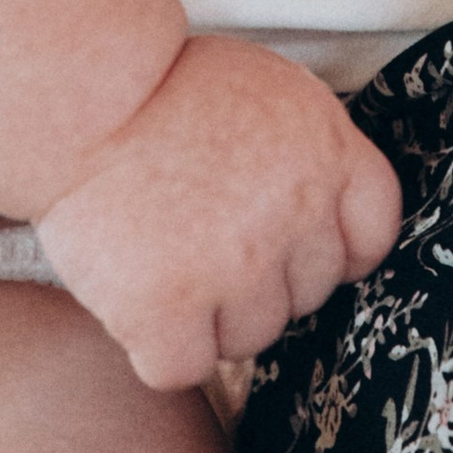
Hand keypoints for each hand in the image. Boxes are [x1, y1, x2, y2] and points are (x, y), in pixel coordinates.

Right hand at [34, 33, 402, 391]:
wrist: (81, 91)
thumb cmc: (161, 84)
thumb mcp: (268, 89)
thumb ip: (308, 152)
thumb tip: (320, 212)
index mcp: (329, 153)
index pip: (372, 237)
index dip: (329, 248)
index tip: (291, 244)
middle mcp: (296, 215)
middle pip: (307, 296)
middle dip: (260, 279)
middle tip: (201, 237)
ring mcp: (236, 268)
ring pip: (249, 338)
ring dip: (208, 316)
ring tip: (162, 257)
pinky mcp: (170, 308)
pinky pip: (183, 368)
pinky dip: (158, 348)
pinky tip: (137, 300)